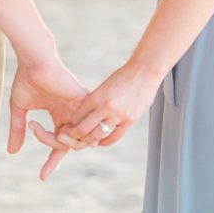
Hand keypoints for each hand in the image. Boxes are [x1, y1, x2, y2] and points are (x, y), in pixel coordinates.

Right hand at [8, 53, 87, 180]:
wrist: (35, 60)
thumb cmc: (28, 79)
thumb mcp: (20, 109)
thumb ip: (18, 130)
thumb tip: (12, 152)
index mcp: (60, 114)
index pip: (60, 144)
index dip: (52, 161)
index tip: (42, 177)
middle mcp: (72, 114)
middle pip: (70, 145)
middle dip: (54, 153)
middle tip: (35, 134)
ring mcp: (79, 108)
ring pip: (76, 140)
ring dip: (57, 143)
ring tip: (40, 129)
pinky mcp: (82, 102)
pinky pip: (82, 128)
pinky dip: (68, 136)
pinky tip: (56, 130)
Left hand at [45, 62, 160, 155]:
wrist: (146, 70)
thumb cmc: (125, 75)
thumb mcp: (106, 85)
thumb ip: (97, 100)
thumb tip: (86, 115)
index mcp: (97, 95)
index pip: (77, 116)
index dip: (70, 124)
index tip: (67, 128)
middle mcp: (106, 106)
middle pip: (83, 129)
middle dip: (74, 136)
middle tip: (70, 138)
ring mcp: (118, 115)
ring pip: (97, 136)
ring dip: (88, 141)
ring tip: (85, 140)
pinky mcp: (130, 120)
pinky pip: (114, 137)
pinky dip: (104, 142)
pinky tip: (100, 141)